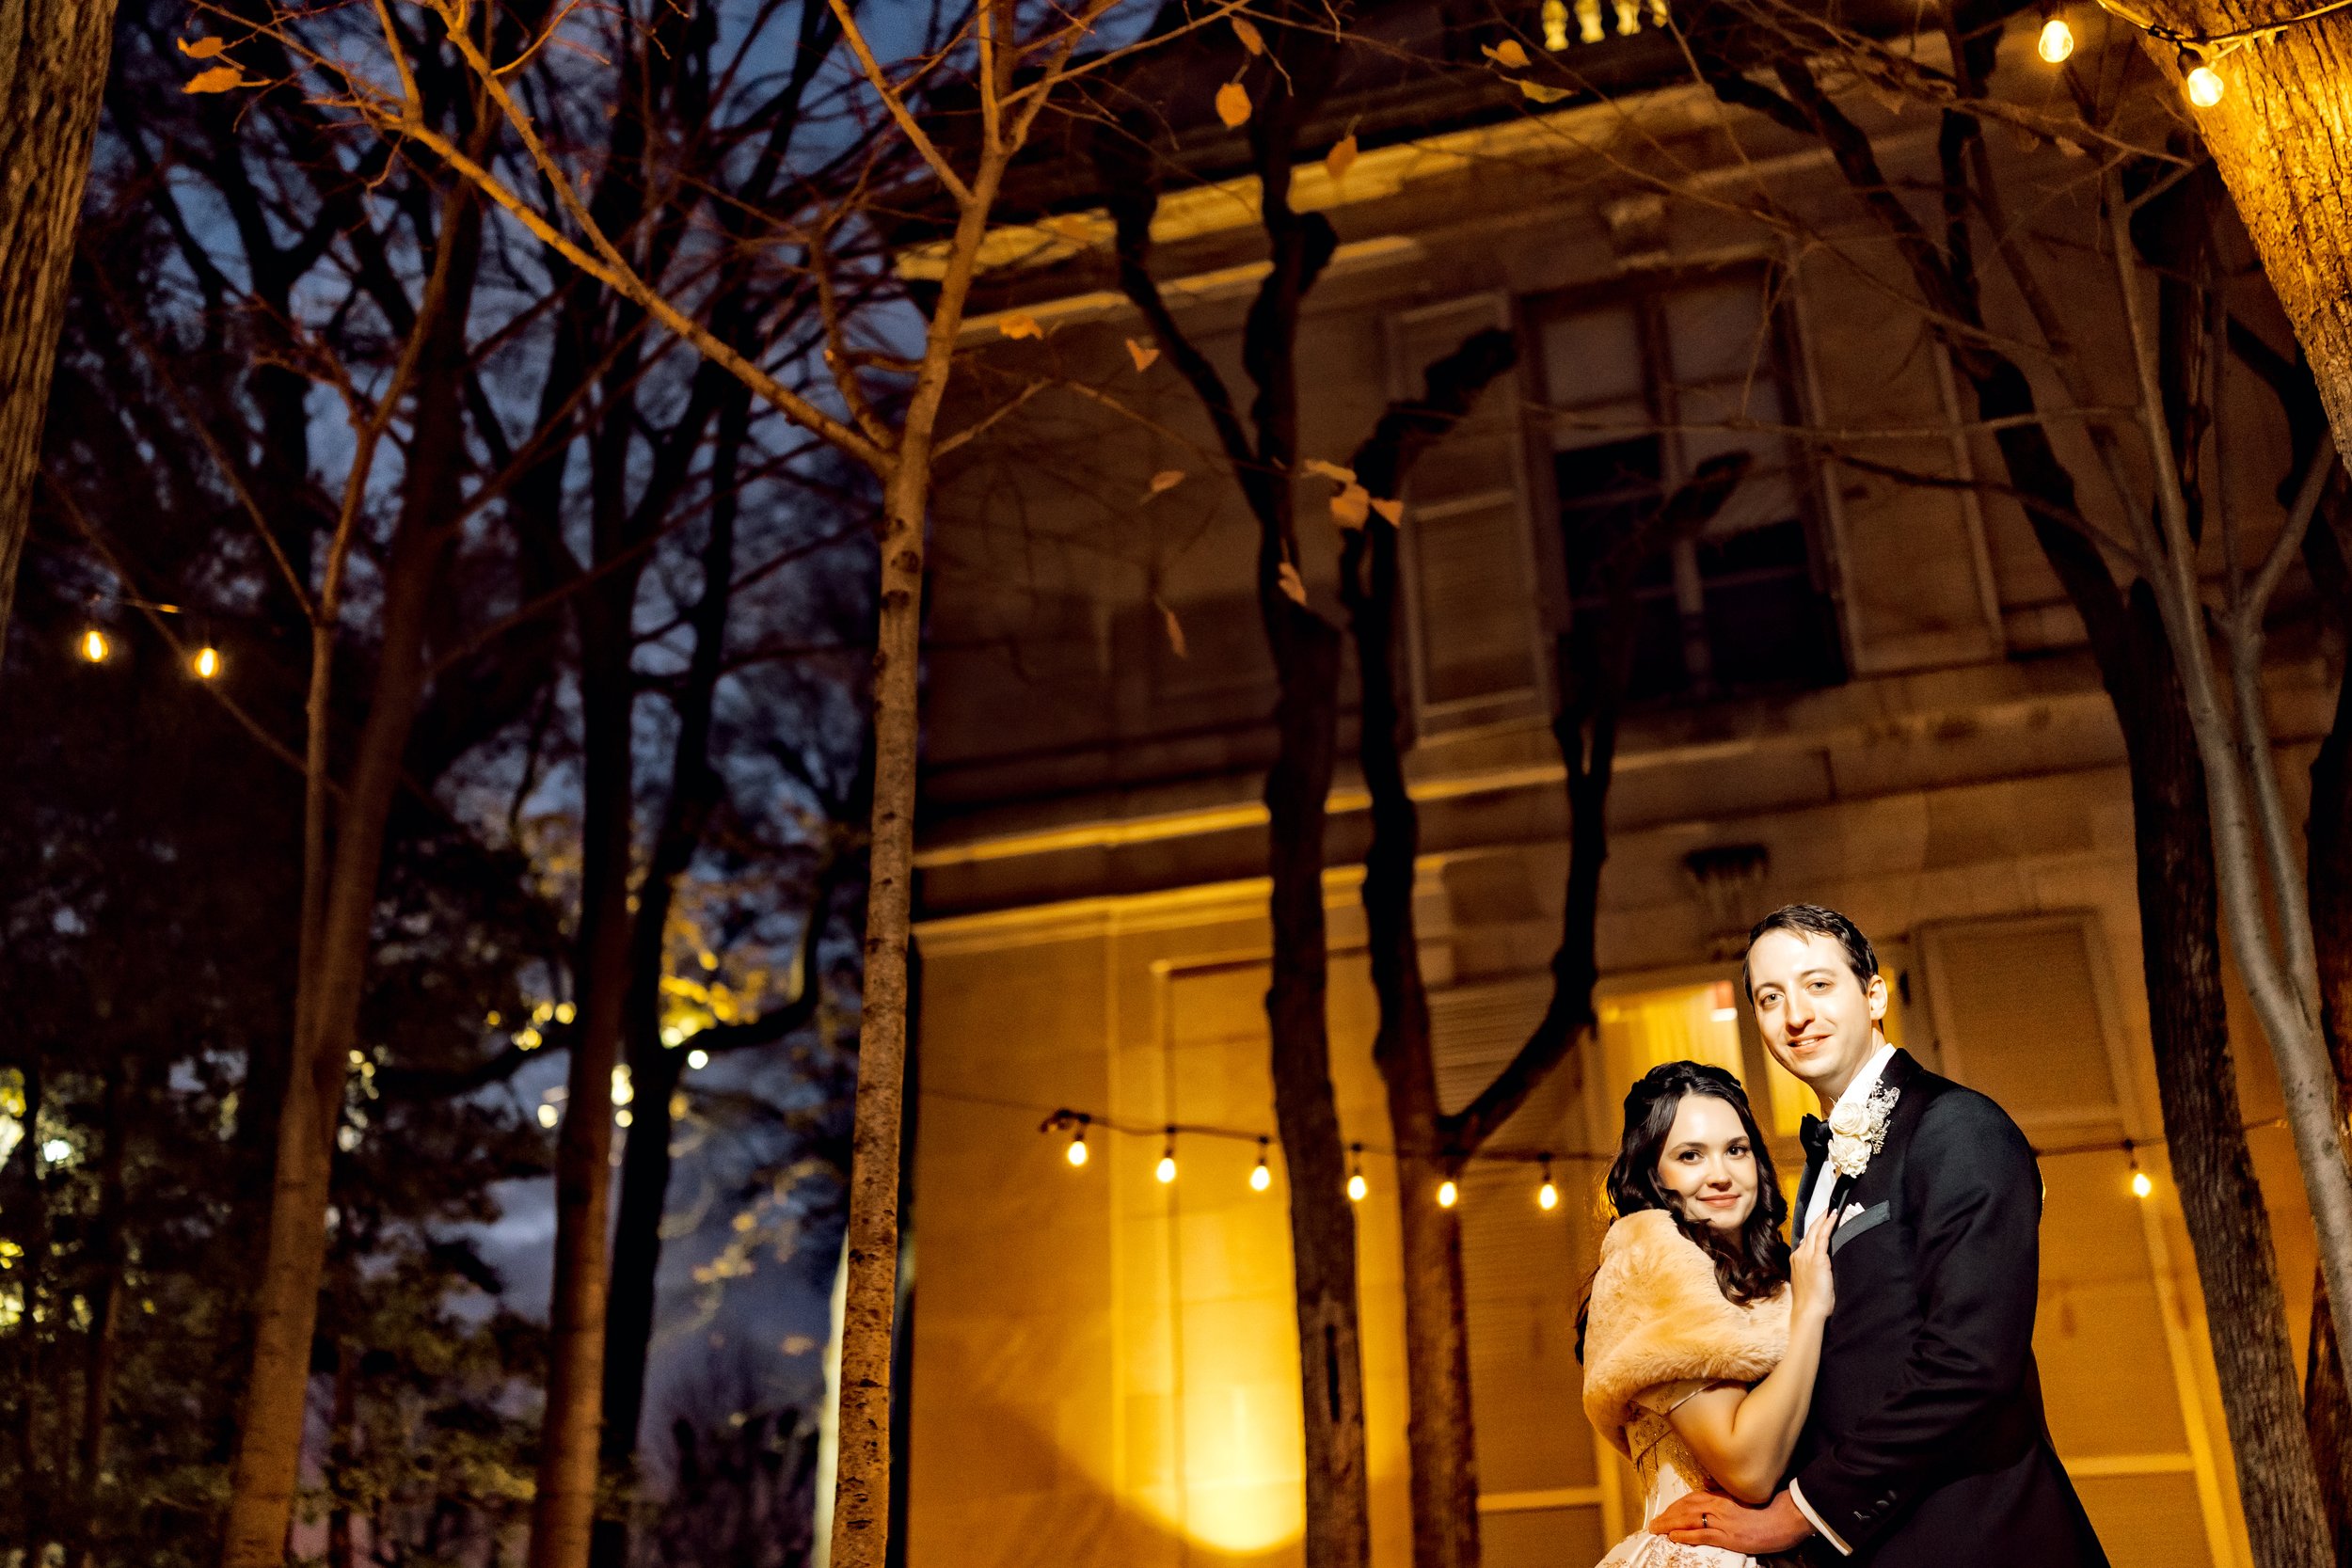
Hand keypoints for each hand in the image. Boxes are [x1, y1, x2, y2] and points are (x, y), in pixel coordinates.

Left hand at [1648, 1489, 1814, 1553]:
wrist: (1786, 1517)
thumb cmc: (1768, 1507)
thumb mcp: (1743, 1495)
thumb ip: (1723, 1488)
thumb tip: (1705, 1481)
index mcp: (1722, 1496)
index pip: (1692, 1499)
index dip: (1676, 1506)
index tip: (1665, 1512)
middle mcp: (1719, 1506)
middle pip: (1686, 1508)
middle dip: (1668, 1515)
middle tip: (1654, 1523)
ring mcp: (1723, 1521)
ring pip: (1689, 1520)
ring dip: (1670, 1524)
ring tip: (1656, 1529)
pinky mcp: (1729, 1536)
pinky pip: (1702, 1534)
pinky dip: (1686, 1535)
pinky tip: (1673, 1536)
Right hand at [1789, 1205, 1835, 1322]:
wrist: (1809, 1311)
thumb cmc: (1811, 1302)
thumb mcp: (1809, 1283)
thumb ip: (1813, 1271)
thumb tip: (1822, 1264)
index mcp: (1797, 1260)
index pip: (1806, 1240)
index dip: (1814, 1229)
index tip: (1820, 1221)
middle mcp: (1800, 1255)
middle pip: (1810, 1231)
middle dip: (1818, 1218)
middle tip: (1827, 1208)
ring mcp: (1807, 1256)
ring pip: (1815, 1231)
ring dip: (1823, 1219)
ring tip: (1831, 1209)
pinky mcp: (1817, 1259)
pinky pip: (1822, 1237)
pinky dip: (1827, 1225)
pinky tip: (1833, 1216)